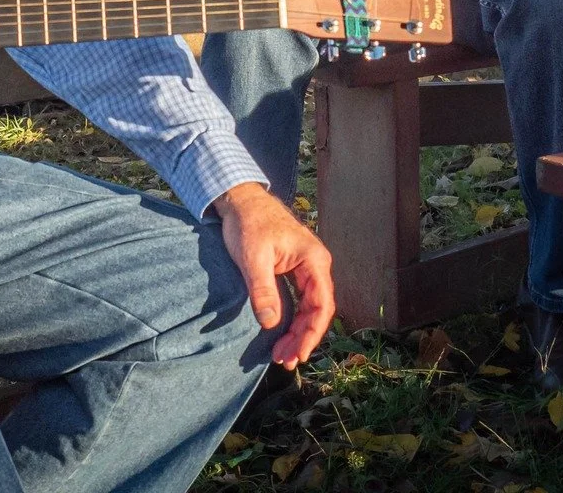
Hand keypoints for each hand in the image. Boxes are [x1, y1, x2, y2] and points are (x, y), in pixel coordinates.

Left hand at [213, 182, 334, 367]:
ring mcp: (306, 269)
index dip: (312, 333)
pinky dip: (291, 320)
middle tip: (284, 361)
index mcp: (314, 260)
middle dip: (302, 338)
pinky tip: (280, 335)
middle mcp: (316, 265)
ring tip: (281, 355)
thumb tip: (270, 323)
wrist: (241, 201)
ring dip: (297, 333)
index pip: (322, 304)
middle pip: (317, 311)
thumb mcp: (253, 258)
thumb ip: (263, 290)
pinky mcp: (294, 271)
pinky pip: (299, 301)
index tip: (298, 354)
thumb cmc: (248, 224)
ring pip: (308, 308)